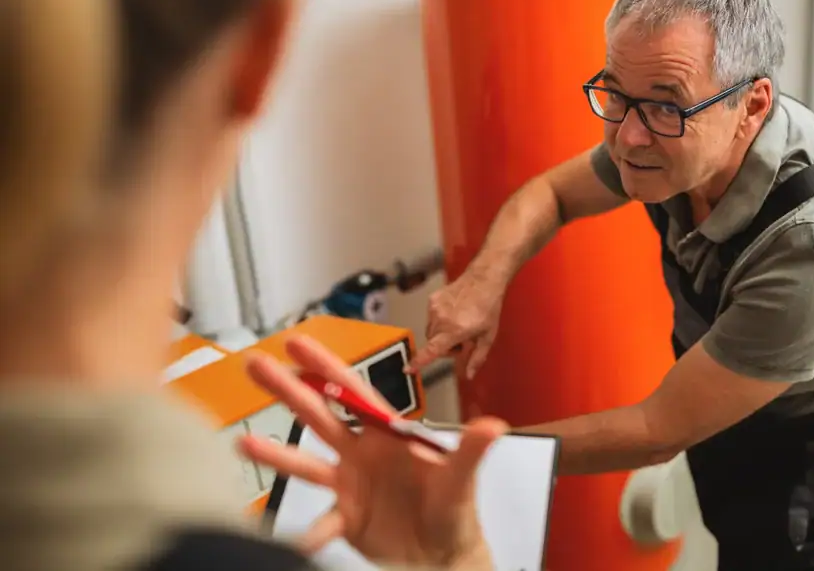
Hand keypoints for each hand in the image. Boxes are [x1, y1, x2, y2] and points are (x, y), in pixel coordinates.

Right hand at [238, 336, 505, 568]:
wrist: (443, 554)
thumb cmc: (453, 509)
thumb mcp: (461, 479)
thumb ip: (472, 452)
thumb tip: (494, 426)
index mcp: (387, 433)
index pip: (352, 390)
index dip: (324, 365)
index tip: (297, 341)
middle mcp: (362, 452)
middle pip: (318, 414)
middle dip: (287, 388)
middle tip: (255, 364)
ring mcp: (349, 482)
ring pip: (305, 462)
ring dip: (275, 452)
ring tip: (241, 443)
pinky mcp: (345, 515)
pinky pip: (319, 520)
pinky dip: (307, 530)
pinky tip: (295, 539)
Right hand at [408, 266, 505, 378]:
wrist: (483, 280)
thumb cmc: (488, 307)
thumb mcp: (488, 336)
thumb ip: (477, 358)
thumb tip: (468, 375)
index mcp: (455, 330)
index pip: (433, 350)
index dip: (419, 361)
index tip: (407, 368)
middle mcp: (442, 319)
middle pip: (432, 343)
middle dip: (445, 346)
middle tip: (462, 339)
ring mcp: (435, 308)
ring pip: (430, 330)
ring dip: (441, 333)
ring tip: (459, 324)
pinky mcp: (432, 299)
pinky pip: (431, 317)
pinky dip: (440, 320)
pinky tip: (454, 313)